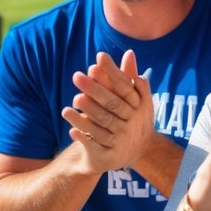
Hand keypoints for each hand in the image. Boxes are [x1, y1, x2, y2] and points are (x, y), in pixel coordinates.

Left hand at [61, 49, 153, 173]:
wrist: (139, 152)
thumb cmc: (132, 117)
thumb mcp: (135, 98)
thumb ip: (129, 77)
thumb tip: (128, 53)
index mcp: (138, 108)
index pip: (124, 87)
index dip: (112, 72)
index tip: (99, 57)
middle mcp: (131, 125)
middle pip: (111, 106)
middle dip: (94, 90)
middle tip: (77, 76)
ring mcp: (121, 142)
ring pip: (101, 127)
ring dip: (85, 114)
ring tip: (72, 100)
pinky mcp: (109, 157)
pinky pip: (95, 146)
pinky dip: (83, 137)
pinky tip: (71, 129)